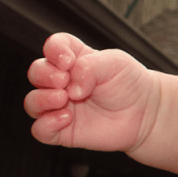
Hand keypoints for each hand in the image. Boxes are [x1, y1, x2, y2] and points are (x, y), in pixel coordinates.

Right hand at [24, 32, 160, 151]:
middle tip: (65, 80)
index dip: (54, 50)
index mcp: (75, 59)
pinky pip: (39, 130)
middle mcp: (63, 82)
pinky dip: (46, 124)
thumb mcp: (115, 63)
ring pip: (32, 102)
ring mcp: (61, 106)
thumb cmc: (130, 84)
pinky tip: (66, 118)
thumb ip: (89, 67)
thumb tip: (70, 87)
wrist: (145, 113)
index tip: (68, 60)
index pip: (53, 46)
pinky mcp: (62, 130)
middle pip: (36, 72)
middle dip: (45, 74)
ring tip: (64, 98)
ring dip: (42, 99)